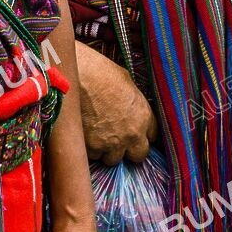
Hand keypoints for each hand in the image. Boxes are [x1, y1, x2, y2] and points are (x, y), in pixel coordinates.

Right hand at [76, 42, 156, 164]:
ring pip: (112, 158)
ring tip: (97, 135)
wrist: (78, 76)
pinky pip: (93, 155)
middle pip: (138, 155)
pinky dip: (89, 148)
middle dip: (129, 148)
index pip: (152, 135)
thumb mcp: (126, 82)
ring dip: (106, 150)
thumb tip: (129, 106)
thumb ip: (132, 102)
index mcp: (143, 116)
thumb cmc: (101, 72)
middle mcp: (131, 134)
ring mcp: (111, 143)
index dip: (143, 133)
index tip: (135, 131)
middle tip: (118, 139)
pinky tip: (85, 134)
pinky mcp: (92, 147)